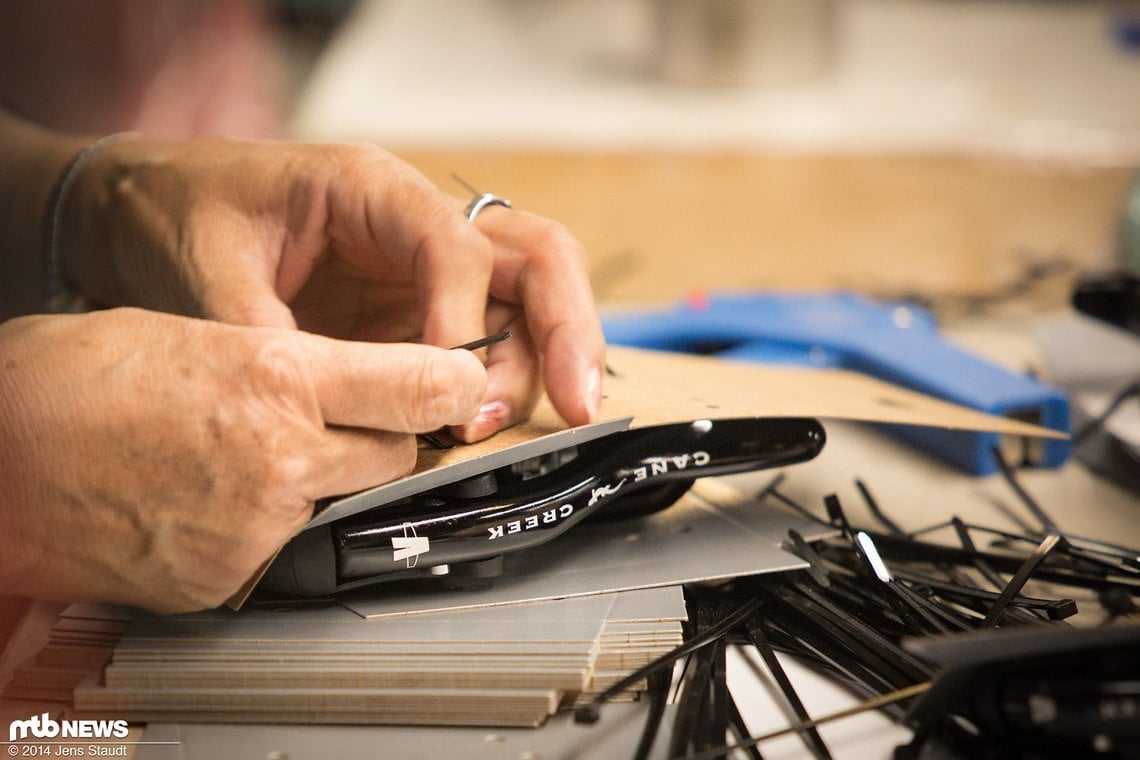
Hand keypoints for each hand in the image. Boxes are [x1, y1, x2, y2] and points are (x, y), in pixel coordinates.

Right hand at [0, 308, 485, 611]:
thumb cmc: (73, 382)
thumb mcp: (198, 334)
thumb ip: (293, 361)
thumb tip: (360, 377)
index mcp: (277, 375)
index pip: (423, 386)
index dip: (453, 383)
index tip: (461, 381)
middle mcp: (280, 455)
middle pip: (397, 452)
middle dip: (381, 434)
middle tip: (332, 415)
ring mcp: (256, 526)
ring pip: (346, 503)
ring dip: (325, 482)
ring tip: (252, 453)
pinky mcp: (228, 578)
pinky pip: (289, 547)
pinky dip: (272, 524)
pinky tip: (219, 496)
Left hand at [63, 138, 605, 440]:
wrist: (153, 212)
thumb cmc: (183, 218)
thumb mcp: (208, 274)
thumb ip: (268, 341)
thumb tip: (326, 416)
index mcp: (373, 189)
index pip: (457, 247)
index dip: (466, 318)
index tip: (449, 388)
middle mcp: (418, 224)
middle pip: (536, 257)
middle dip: (566, 330)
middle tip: (578, 403)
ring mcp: (427, 269)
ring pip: (531, 298)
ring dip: (542, 364)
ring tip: (496, 429)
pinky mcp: (421, 310)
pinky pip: (493, 337)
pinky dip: (507, 380)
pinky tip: (487, 424)